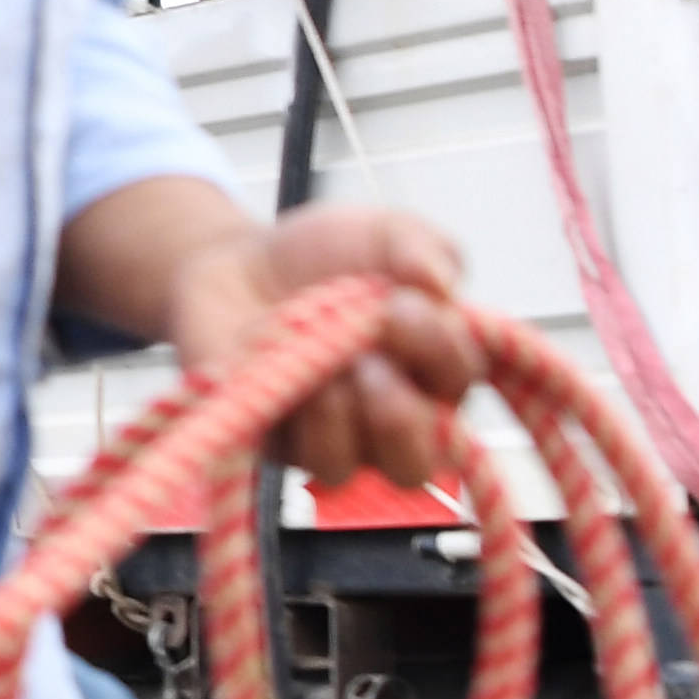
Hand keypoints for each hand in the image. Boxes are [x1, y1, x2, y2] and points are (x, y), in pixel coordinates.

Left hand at [162, 204, 478, 494]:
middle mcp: (386, 415)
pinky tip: (284, 372)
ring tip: (323, 364)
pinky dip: (292, 416)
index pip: (460, 382)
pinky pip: (286, 455)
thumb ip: (426, 247)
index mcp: (430, 366)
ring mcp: (328, 435)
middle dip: (401, 417)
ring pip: (348, 467)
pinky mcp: (272, 441)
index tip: (403, 304)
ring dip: (340, 415)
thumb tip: (441, 282)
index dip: (442, 353)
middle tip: (372, 360)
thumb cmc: (324, 254)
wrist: (238, 258)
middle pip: (417, 462)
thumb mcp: (386, 231)